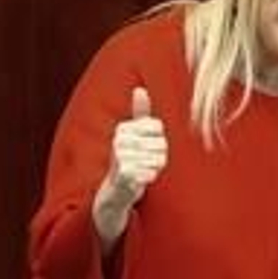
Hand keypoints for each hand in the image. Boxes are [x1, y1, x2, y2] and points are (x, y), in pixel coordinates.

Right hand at [104, 86, 166, 204]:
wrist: (115, 189)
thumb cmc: (129, 159)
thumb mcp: (134, 134)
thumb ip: (139, 113)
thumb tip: (140, 89)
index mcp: (123, 128)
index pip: (158, 127)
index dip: (158, 139)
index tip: (146, 146)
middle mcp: (119, 140)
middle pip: (162, 144)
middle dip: (158, 156)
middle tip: (143, 161)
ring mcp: (121, 157)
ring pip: (159, 159)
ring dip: (155, 167)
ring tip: (141, 170)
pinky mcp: (124, 174)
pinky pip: (153, 173)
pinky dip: (150, 178)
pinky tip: (139, 179)